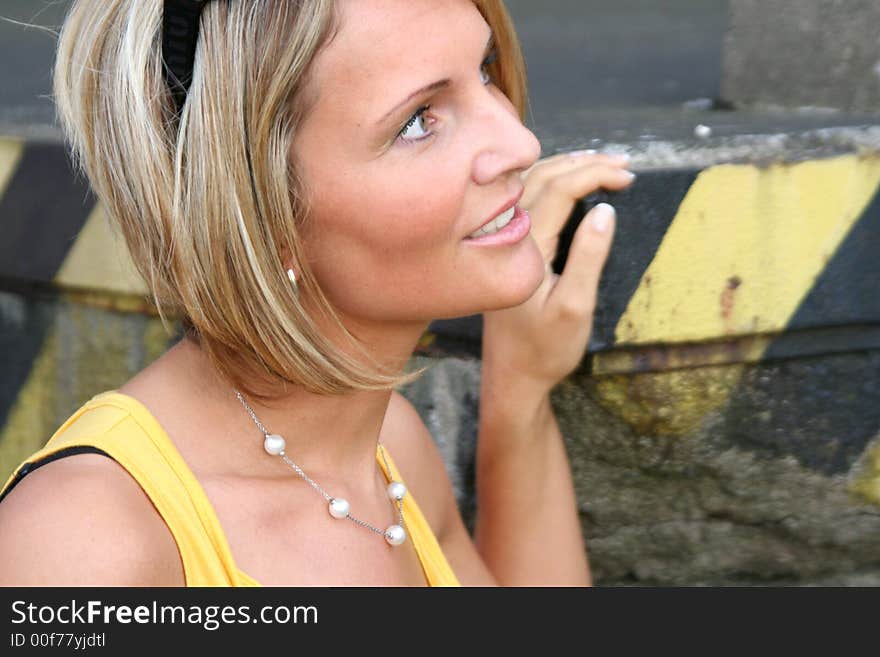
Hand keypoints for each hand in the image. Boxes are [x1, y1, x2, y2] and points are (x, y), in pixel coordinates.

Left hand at [481, 150, 634, 395]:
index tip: (628, 176)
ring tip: (603, 165)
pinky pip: (526, 201)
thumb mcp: (575, 307)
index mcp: (523, 248)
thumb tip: (605, 210)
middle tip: (624, 165)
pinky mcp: (505, 250)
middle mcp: (506, 238)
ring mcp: (502, 242)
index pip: (557, 190)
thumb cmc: (545, 349)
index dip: (594, 174)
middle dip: (584, 164)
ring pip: (531, 186)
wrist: (512, 377)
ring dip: (566, 169)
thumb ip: (589, 257)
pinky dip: (551, 183)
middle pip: (541, 178)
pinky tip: (570, 184)